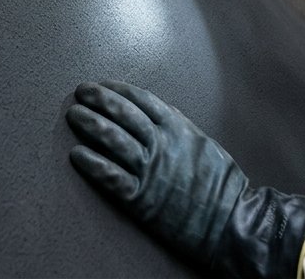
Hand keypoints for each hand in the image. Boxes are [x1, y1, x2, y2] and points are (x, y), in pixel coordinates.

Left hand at [66, 81, 304, 277]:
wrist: (230, 220)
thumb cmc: (221, 184)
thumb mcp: (204, 145)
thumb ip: (183, 126)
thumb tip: (166, 109)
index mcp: (178, 129)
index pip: (142, 101)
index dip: (119, 90)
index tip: (102, 84)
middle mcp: (162, 145)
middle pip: (124, 115)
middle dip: (99, 100)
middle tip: (81, 92)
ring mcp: (151, 171)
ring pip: (114, 141)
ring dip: (91, 125)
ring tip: (74, 115)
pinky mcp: (142, 199)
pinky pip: (112, 177)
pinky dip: (93, 164)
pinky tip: (76, 155)